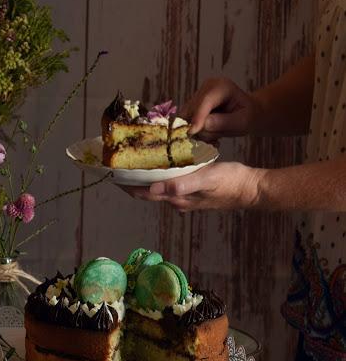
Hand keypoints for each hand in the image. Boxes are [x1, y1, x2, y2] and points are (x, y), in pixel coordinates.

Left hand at [123, 162, 263, 212]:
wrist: (250, 189)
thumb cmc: (230, 183)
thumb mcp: (206, 180)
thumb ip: (180, 185)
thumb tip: (152, 190)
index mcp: (176, 197)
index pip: (143, 193)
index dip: (126, 185)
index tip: (111, 173)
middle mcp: (176, 199)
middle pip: (146, 191)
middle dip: (131, 180)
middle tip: (118, 163)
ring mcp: (184, 196)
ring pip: (157, 186)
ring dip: (145, 176)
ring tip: (133, 160)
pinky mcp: (192, 189)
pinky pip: (170, 181)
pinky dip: (160, 173)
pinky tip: (161, 162)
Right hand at [180, 78, 260, 140]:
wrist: (248, 114)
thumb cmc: (248, 116)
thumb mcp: (241, 122)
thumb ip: (223, 122)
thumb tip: (203, 125)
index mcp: (220, 86)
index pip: (205, 101)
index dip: (197, 117)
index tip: (192, 132)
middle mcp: (205, 88)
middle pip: (192, 110)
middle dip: (199, 128)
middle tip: (214, 142)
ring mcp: (197, 97)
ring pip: (186, 119)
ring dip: (197, 133)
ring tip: (214, 140)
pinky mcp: (192, 108)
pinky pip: (186, 123)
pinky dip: (196, 134)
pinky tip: (210, 138)